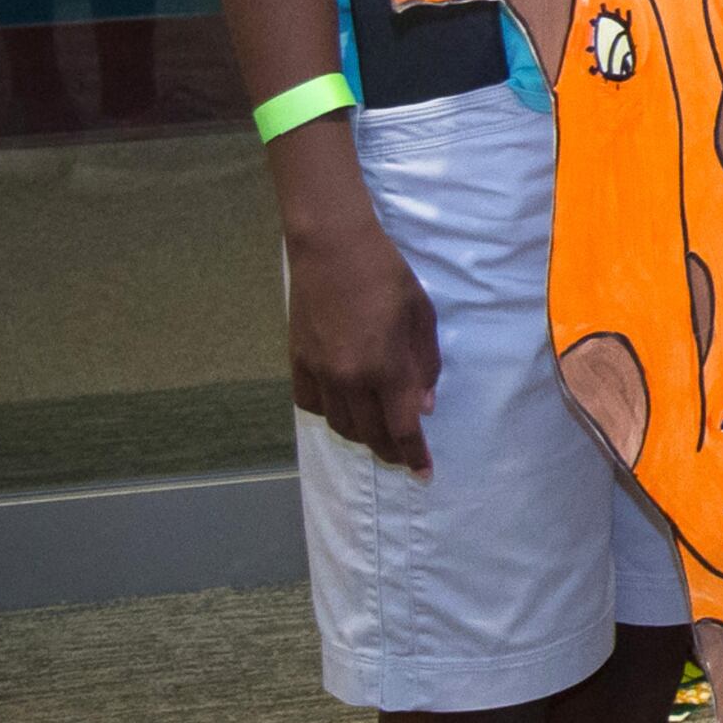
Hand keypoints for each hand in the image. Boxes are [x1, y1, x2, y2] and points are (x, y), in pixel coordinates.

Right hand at [285, 201, 440, 475]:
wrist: (331, 248)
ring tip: (379, 434)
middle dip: (391, 452)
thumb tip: (423, 405)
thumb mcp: (421, 317)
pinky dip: (329, 413)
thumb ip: (424, 365)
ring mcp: (318, 371)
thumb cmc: (386, 275)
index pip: (401, 427)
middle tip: (405, 459)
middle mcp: (348, 378)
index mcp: (384, 367)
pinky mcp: (297, 360)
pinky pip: (311, 404)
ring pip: (339, 424)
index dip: (414, 454)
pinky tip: (343, 408)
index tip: (424, 473)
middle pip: (370, 433)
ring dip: (362, 435)